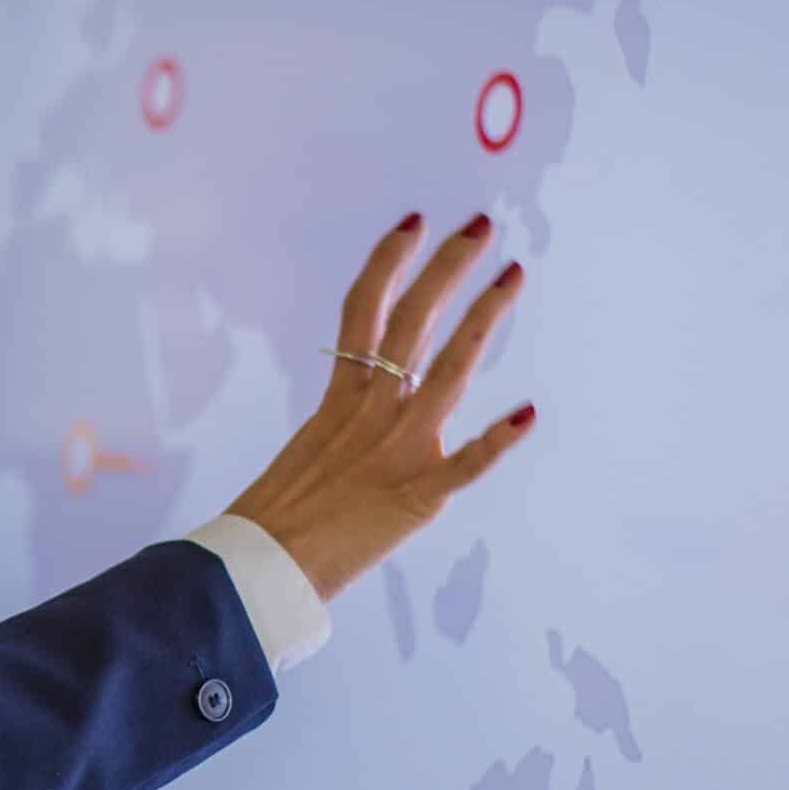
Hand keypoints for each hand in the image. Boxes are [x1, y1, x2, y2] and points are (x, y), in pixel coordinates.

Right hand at [222, 211, 534, 603]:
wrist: (259, 567)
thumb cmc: (274, 515)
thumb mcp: (310, 448)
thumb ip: (345, 419)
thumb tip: (365, 401)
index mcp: (339, 398)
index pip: (363, 310)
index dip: (389, 262)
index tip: (415, 221)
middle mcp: (370, 412)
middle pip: (410, 322)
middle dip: (447, 268)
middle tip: (480, 224)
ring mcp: (395, 451)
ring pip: (446, 371)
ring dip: (482, 320)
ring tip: (512, 275)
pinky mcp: (415, 498)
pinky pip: (462, 465)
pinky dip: (495, 440)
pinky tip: (529, 413)